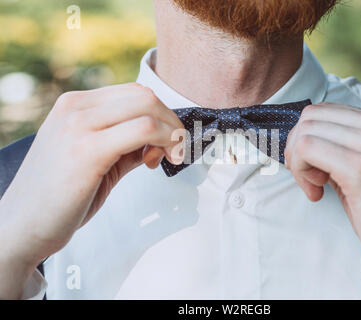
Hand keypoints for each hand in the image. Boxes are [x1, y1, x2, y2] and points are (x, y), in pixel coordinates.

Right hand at [0, 83, 183, 297]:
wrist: (22, 227)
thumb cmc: (60, 198)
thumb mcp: (95, 160)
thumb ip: (126, 146)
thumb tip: (159, 142)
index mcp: (75, 105)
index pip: (134, 93)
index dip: (161, 115)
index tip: (166, 143)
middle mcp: (75, 108)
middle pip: (145, 96)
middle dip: (172, 122)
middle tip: (177, 150)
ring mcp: (79, 125)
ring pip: (148, 108)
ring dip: (172, 132)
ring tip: (170, 157)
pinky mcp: (87, 150)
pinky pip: (144, 130)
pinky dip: (164, 142)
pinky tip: (156, 163)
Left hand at [284, 102, 360, 298]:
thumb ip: (340, 144)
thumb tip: (301, 137)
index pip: (322, 110)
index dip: (305, 138)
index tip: (310, 166)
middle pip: (310, 117)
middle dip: (297, 148)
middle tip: (308, 177)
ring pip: (305, 132)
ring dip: (298, 162)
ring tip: (314, 186)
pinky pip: (307, 149)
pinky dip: (301, 172)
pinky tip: (317, 192)